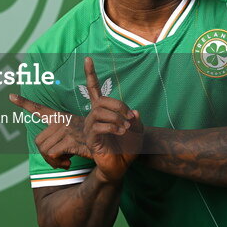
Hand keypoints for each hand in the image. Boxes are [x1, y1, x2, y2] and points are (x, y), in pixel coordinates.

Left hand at [8, 94, 88, 168]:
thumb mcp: (74, 137)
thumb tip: (46, 152)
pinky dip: (59, 163)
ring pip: (44, 150)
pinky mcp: (71, 139)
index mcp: (60, 118)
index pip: (40, 109)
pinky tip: (69, 163)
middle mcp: (61, 121)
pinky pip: (53, 154)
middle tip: (59, 160)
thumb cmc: (91, 142)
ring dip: (53, 162)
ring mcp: (66, 128)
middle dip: (46, 156)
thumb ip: (59, 139)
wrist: (110, 146)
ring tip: (65, 161)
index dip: (24, 103)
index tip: (10, 97)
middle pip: (38, 142)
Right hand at [81, 56, 142, 183]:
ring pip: (99, 111)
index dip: (90, 74)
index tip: (88, 59)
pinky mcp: (91, 139)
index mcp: (103, 111)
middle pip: (101, 100)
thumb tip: (134, 112)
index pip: (94, 89)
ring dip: (116, 117)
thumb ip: (136, 120)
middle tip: (130, 117)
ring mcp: (91, 127)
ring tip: (126, 127)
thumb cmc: (128, 148)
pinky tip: (121, 132)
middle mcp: (93, 117)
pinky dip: (112, 126)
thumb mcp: (138, 131)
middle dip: (118, 105)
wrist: (122, 167)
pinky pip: (98, 126)